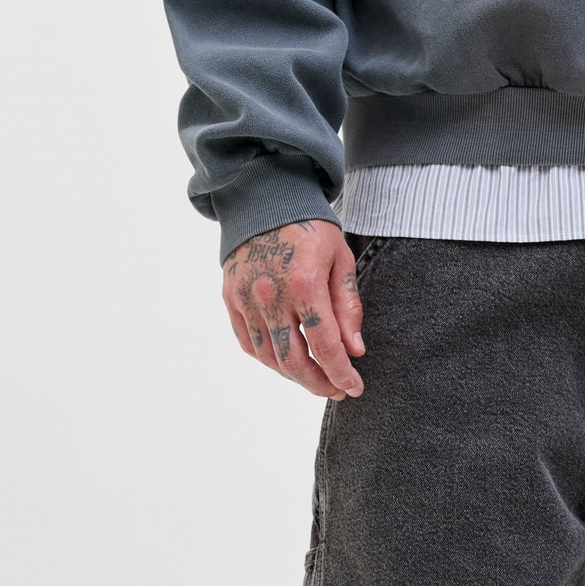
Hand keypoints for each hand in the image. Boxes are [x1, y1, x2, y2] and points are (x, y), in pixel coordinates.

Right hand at [222, 221, 364, 400]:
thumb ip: (348, 307)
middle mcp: (270, 295)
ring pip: (269, 357)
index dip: (341, 374)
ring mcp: (245, 297)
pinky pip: (248, 343)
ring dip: (294, 376)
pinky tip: (286, 362)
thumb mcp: (340, 259)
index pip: (325, 346)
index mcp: (304, 284)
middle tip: (335, 389)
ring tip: (314, 377)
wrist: (264, 196)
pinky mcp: (230, 297)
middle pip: (293, 361)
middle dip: (318, 383)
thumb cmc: (310, 227)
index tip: (354, 388)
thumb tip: (355, 350)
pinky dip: (268, 360)